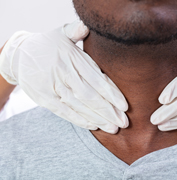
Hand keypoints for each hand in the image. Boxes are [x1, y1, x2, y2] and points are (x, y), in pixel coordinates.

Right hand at [0, 21, 128, 133]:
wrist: (18, 54)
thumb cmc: (48, 45)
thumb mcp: (61, 33)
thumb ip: (75, 31)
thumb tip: (87, 26)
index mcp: (73, 58)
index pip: (97, 79)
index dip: (112, 94)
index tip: (125, 106)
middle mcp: (65, 73)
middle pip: (91, 96)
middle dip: (109, 111)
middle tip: (124, 123)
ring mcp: (53, 87)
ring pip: (79, 106)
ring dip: (98, 118)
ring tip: (113, 128)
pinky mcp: (44, 98)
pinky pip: (64, 112)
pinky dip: (79, 120)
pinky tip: (94, 125)